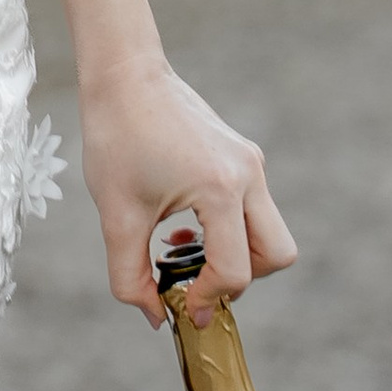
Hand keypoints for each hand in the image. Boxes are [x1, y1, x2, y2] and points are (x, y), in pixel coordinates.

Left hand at [77, 53, 295, 329]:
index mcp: (220, 189)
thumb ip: (129, 276)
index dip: (208, 299)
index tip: (181, 306)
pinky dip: (228, 229)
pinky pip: (253, 208)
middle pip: (276, 255)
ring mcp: (250, 162)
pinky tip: (184, 224)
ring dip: (233, 254)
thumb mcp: (115, 214)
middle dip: (240, 279)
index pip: (234, 270)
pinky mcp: (243, 154)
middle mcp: (247, 174)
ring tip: (181, 247)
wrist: (124, 74)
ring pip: (269, 232)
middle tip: (195, 279)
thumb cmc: (116, 137)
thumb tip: (155, 316)